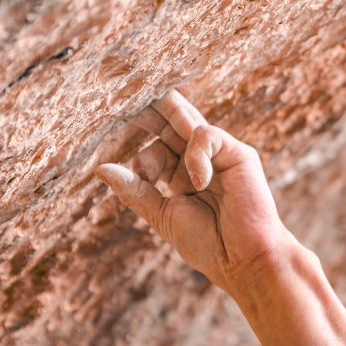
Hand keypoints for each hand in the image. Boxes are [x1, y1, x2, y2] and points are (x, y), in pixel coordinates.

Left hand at [95, 89, 293, 294]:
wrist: (243, 261)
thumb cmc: (209, 244)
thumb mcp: (162, 215)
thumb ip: (135, 190)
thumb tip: (101, 168)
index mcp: (179, 173)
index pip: (154, 141)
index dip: (136, 132)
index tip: (113, 132)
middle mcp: (197, 159)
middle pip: (168, 121)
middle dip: (145, 106)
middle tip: (118, 85)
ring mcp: (218, 154)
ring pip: (185, 119)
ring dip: (163, 115)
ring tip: (143, 120)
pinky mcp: (237, 154)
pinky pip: (205, 135)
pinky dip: (194, 157)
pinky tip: (198, 184)